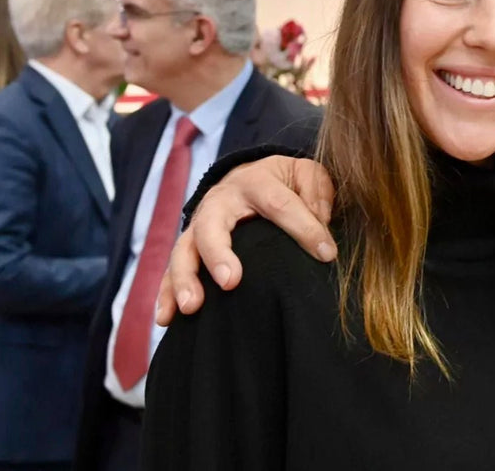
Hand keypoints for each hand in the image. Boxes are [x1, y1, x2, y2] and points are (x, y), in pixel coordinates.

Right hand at [155, 156, 335, 325]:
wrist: (249, 177)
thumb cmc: (286, 182)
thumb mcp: (307, 175)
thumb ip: (318, 193)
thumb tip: (321, 223)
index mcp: (255, 181)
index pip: (280, 205)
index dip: (304, 229)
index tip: (327, 254)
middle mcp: (219, 201)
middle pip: (211, 226)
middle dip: (218, 255)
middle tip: (231, 282)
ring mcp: (199, 225)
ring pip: (184, 251)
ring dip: (185, 280)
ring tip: (192, 307)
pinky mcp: (190, 247)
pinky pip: (171, 271)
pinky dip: (167, 294)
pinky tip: (168, 319)